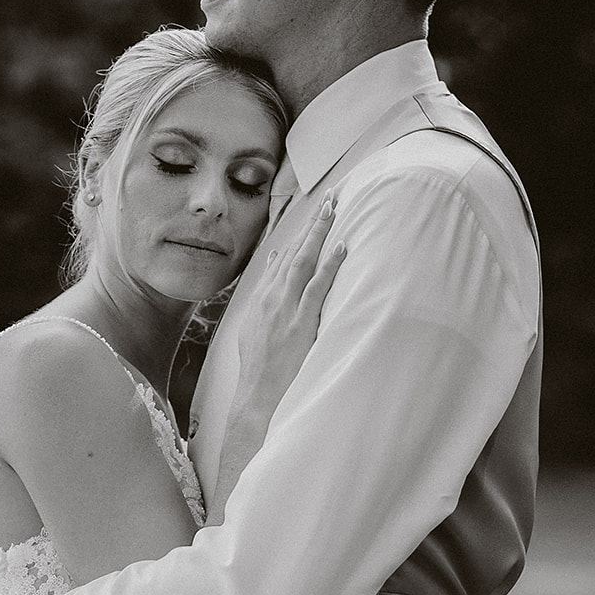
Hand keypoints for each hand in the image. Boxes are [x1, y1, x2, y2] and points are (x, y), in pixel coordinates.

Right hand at [238, 196, 345, 416]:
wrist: (256, 395)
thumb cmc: (259, 368)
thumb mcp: (253, 329)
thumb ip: (263, 300)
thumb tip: (273, 268)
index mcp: (262, 299)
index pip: (281, 258)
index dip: (299, 235)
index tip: (313, 215)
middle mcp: (272, 298)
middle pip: (294, 251)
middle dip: (312, 223)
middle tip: (329, 198)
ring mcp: (286, 308)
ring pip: (304, 261)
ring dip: (320, 233)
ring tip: (334, 209)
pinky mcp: (301, 322)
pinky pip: (317, 287)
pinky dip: (329, 265)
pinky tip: (340, 247)